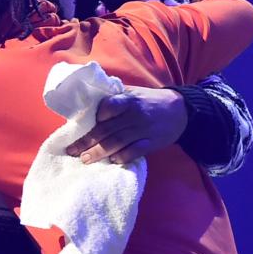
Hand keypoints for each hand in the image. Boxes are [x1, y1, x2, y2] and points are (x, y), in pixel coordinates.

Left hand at [64, 87, 187, 165]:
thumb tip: (89, 102)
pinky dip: (122, 157)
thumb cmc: (150, 100)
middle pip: (107, 129)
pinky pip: (134, 152)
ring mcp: (143, 130)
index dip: (96, 115)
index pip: (109, 106)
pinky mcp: (151, 143)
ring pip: (117, 142)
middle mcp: (134, 115)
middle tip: (72, 151)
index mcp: (128, 100)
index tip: (82, 124)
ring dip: (99, 152)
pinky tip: (111, 161)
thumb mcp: (133, 92)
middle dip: (87, 141)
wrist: (180, 111)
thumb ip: (114, 96)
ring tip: (85, 159)